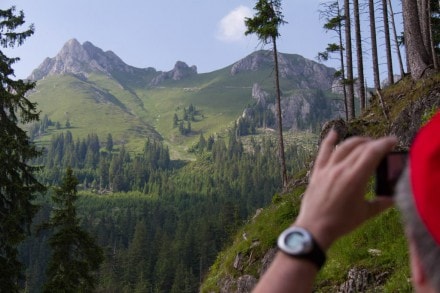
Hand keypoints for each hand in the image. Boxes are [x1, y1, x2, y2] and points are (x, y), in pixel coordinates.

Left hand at [294, 130, 396, 249]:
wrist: (315, 228)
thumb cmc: (341, 222)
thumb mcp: (365, 214)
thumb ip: (381, 203)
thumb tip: (393, 198)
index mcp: (355, 178)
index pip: (372, 153)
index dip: (384, 143)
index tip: (393, 140)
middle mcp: (341, 169)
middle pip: (360, 148)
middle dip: (374, 143)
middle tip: (382, 146)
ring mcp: (327, 169)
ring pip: (343, 147)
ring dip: (357, 141)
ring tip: (366, 142)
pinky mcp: (317, 172)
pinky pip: (323, 152)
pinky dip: (329, 141)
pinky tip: (334, 132)